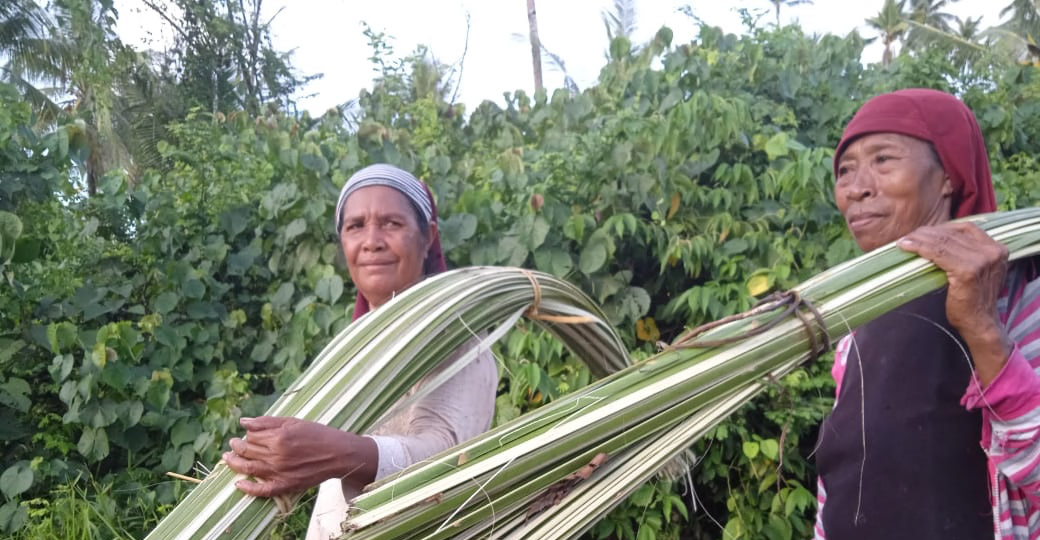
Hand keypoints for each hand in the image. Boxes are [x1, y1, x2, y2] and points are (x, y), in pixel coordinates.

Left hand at [222, 416, 377, 497]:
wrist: (338, 453)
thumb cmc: (318, 434)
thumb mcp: (293, 421)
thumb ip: (267, 422)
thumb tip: (243, 422)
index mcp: (278, 438)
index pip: (251, 436)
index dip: (247, 434)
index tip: (248, 434)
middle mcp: (276, 456)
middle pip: (247, 451)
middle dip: (236, 447)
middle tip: (232, 445)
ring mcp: (280, 472)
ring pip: (248, 469)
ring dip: (234, 464)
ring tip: (227, 459)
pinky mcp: (286, 485)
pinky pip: (262, 490)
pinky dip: (248, 489)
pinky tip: (239, 484)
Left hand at [898, 222, 1011, 385]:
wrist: (979, 324)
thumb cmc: (972, 299)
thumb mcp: (975, 270)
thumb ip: (965, 253)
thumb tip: (935, 237)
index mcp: (997, 248)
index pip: (964, 228)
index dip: (941, 228)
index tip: (923, 232)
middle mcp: (992, 251)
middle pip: (952, 233)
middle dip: (927, 233)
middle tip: (908, 236)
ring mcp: (982, 260)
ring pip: (943, 241)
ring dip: (920, 239)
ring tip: (904, 241)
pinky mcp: (968, 271)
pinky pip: (939, 254)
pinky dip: (921, 248)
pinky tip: (907, 248)